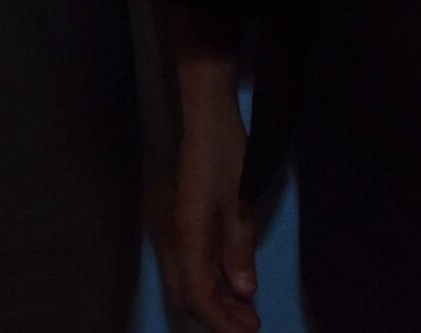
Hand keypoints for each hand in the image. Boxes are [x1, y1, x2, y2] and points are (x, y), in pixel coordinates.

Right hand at [153, 16, 260, 332]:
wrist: (200, 110)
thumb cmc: (223, 147)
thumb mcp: (239, 197)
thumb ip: (239, 246)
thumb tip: (242, 291)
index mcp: (186, 231)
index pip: (198, 294)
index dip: (221, 322)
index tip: (249, 332)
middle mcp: (170, 235)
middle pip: (187, 293)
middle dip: (218, 316)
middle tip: (252, 324)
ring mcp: (168, 227)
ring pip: (185, 279)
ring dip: (214, 299)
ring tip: (246, 309)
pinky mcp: (174, 218)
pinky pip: (187, 261)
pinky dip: (209, 278)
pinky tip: (230, 279)